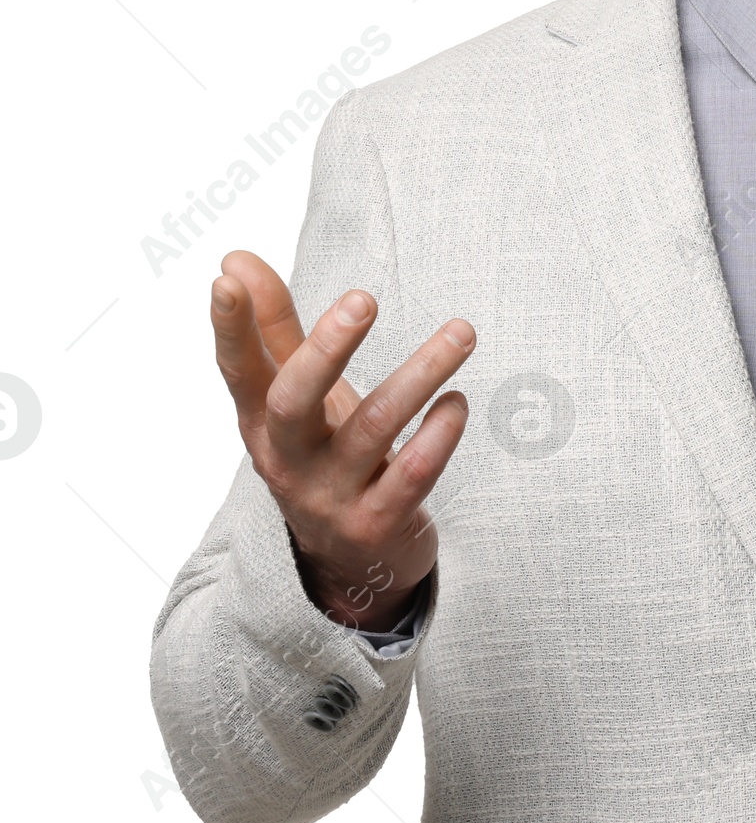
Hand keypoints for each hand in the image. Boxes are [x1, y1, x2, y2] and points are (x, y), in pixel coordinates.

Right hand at [211, 249, 474, 630]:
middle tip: (364, 298)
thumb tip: (235, 258)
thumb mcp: (293, 399)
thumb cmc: (323, 455)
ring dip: (422, 374)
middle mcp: (289, 459)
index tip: (227, 280)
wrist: (349, 564)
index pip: (238, 370)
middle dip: (327, 348)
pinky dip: (441, 434)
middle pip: (293, 400)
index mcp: (263, 423)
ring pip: (374, 428)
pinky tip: (459, 402)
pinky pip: (413, 475)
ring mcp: (332, 495)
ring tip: (462, 332)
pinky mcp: (377, 523)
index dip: (230, 328)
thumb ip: (273, 330)